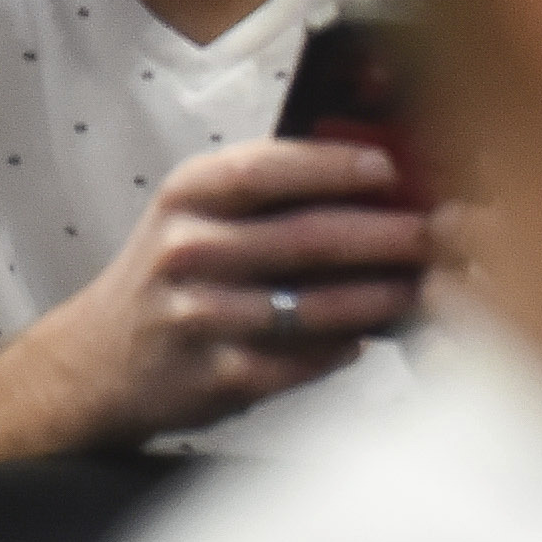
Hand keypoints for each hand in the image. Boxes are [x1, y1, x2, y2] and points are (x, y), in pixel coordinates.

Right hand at [14, 140, 432, 443]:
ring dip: (386, 296)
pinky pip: (307, 359)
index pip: (270, 168)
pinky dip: (349, 346)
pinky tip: (373, 335)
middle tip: (445, 233)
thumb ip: (271, 188)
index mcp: (189, 196)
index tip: (392, 168)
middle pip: (312, 238)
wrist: (96, 361)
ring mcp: (202, 316)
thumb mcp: (198, 213)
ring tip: (430, 285)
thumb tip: (383, 171)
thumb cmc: (172, 276)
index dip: (337, 166)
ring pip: (320, 306)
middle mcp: (189, 250)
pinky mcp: (219, 376)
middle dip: (392, 235)